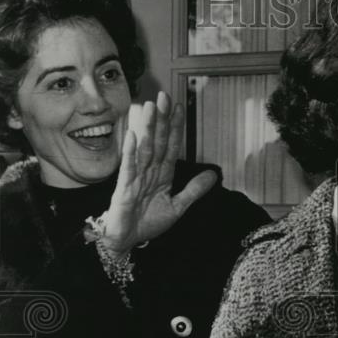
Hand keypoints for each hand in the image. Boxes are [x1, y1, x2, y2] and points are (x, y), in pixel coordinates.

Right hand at [100, 91, 216, 256]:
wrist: (127, 241)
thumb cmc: (147, 222)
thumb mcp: (177, 206)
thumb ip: (194, 190)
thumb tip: (213, 174)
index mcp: (161, 175)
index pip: (170, 147)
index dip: (174, 128)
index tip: (178, 108)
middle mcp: (148, 172)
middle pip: (157, 142)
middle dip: (161, 120)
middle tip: (164, 96)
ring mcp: (135, 178)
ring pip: (143, 149)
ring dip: (147, 128)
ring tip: (149, 108)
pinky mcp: (123, 189)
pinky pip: (128, 168)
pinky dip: (130, 152)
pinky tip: (132, 135)